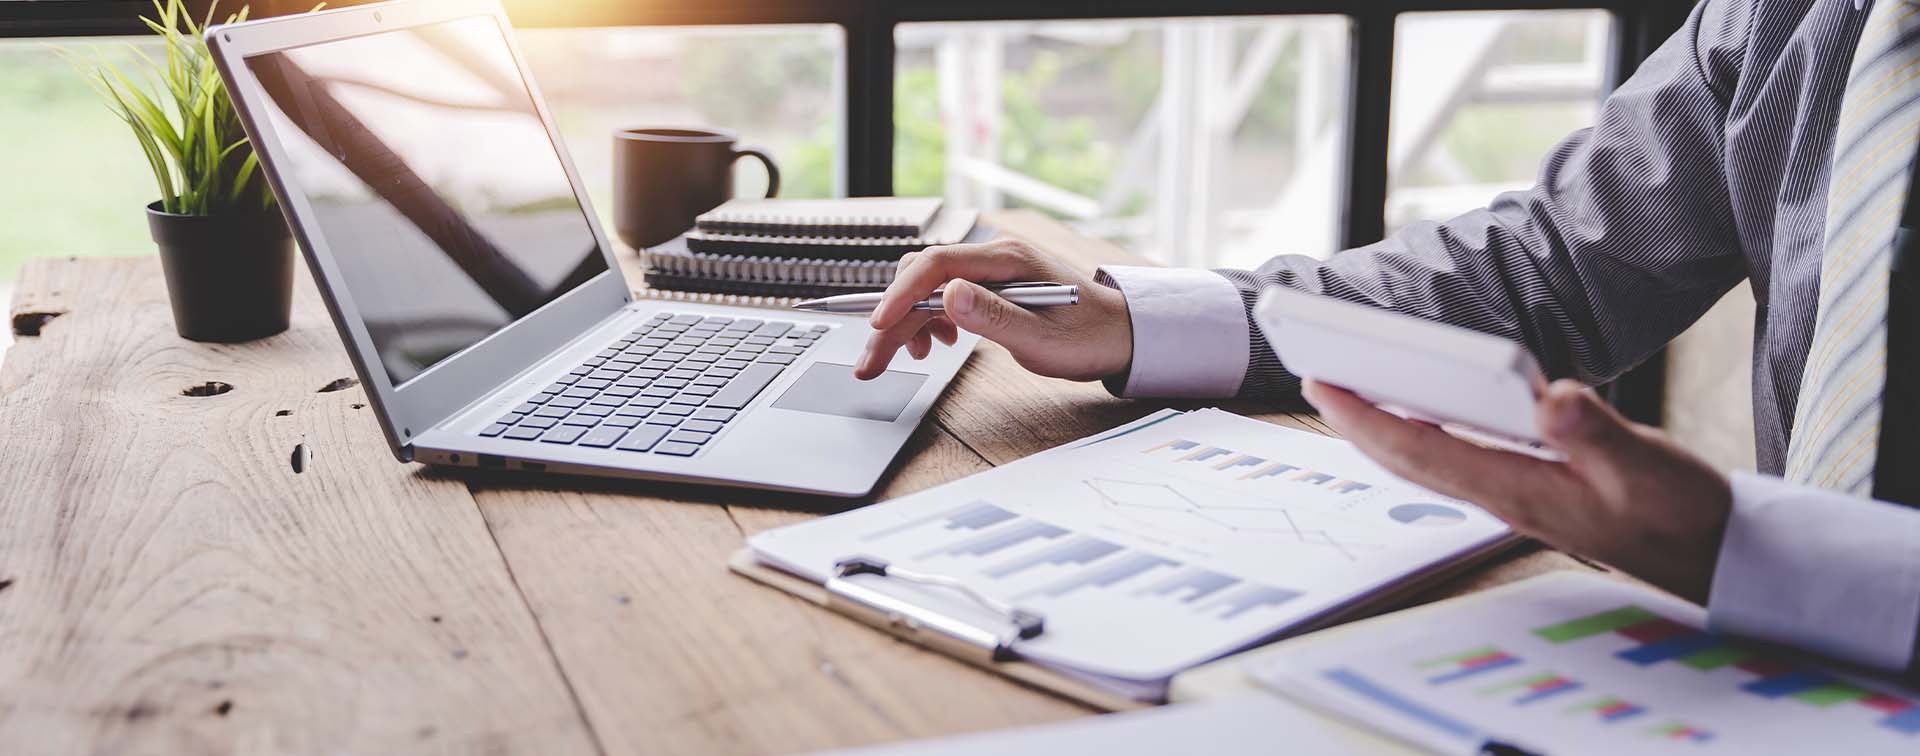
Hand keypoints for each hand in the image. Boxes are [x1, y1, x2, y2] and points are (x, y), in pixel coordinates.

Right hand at [854, 238, 1132, 381]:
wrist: (1119, 334)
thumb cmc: (1089, 337)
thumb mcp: (1043, 339)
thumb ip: (994, 317)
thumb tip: (948, 294)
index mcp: (1007, 259)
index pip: (937, 264)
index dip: (901, 294)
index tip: (880, 325)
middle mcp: (993, 256)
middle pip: (923, 278)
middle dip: (892, 319)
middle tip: (871, 363)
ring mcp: (989, 270)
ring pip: (927, 288)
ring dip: (906, 322)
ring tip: (908, 357)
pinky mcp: (988, 286)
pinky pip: (943, 295)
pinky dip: (927, 319)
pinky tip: (934, 343)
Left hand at [1301, 378, 1732, 601]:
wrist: (1713, 557)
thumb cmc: (1681, 513)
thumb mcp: (1646, 466)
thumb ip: (1596, 433)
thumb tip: (1548, 397)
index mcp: (1518, 489)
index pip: (1420, 448)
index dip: (1365, 417)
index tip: (1323, 382)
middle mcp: (1503, 497)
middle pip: (1409, 457)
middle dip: (1357, 420)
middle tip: (1315, 377)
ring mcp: (1514, 498)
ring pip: (1429, 461)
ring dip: (1385, 428)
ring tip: (1350, 391)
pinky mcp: (1531, 493)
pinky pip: (1457, 461)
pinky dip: (1426, 434)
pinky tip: (1423, 414)